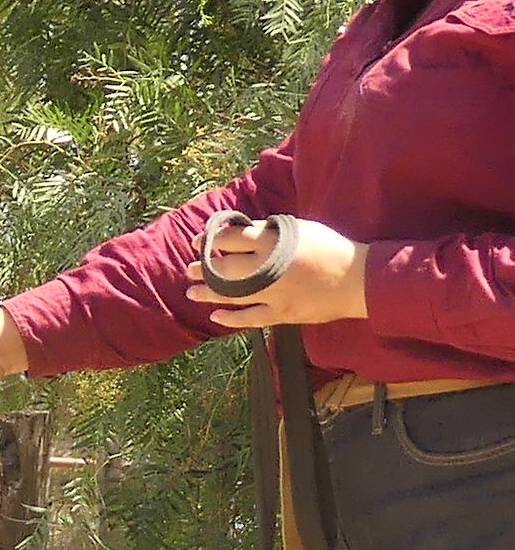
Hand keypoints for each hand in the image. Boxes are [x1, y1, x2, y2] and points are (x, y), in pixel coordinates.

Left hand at [184, 214, 367, 328]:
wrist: (359, 279)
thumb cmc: (330, 249)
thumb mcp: (300, 230)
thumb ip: (269, 231)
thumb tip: (242, 231)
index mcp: (273, 243)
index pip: (231, 239)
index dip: (209, 239)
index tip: (197, 242)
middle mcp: (268, 268)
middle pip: (224, 268)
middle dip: (203, 269)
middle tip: (190, 269)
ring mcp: (273, 294)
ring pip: (230, 295)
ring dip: (207, 293)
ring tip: (191, 292)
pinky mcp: (282, 314)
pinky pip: (250, 318)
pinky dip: (230, 318)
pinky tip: (215, 316)